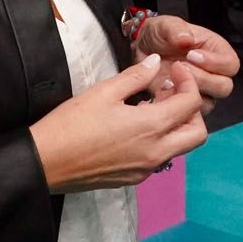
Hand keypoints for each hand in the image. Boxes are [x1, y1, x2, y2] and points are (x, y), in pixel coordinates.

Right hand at [30, 58, 206, 192]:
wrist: (45, 163)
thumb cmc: (71, 125)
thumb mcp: (103, 92)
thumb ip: (136, 76)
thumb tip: (156, 63)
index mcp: (152, 127)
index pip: (192, 104)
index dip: (189, 82)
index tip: (175, 70)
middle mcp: (156, 152)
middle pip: (197, 133)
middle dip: (193, 110)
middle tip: (171, 91)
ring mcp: (146, 169)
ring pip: (180, 147)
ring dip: (177, 125)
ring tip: (152, 104)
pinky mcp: (133, 178)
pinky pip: (160, 158)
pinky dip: (160, 139)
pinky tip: (137, 125)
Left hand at [135, 14, 239, 113]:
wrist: (142, 50)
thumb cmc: (160, 35)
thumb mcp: (165, 25)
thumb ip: (176, 29)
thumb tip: (186, 38)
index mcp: (217, 51)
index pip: (230, 64)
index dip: (215, 63)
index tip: (191, 55)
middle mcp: (213, 73)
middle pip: (224, 86)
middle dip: (202, 79)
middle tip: (179, 67)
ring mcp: (201, 90)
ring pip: (209, 102)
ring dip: (189, 93)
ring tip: (168, 79)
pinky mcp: (186, 104)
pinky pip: (190, 113)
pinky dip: (177, 104)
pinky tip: (162, 91)